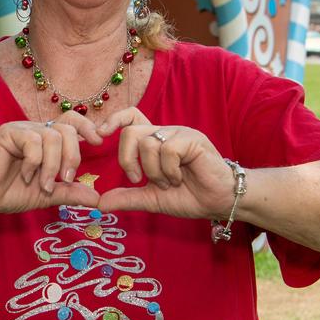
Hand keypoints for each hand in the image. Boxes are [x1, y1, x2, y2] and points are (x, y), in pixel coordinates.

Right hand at [0, 112, 102, 216]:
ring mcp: (21, 130)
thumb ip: (70, 193)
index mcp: (46, 140)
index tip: (99, 142)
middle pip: (67, 129)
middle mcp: (35, 130)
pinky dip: (34, 163)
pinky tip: (25, 175)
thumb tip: (97, 199)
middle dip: (72, 155)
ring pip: (52, 137)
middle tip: (66, 178)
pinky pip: (33, 142)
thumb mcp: (48, 195)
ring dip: (52, 166)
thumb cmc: (10, 193)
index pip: (72, 121)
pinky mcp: (8, 133)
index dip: (87, 128)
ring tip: (44, 185)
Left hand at [96, 107, 234, 218]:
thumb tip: (100, 203)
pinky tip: (180, 178)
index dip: (113, 120)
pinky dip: (169, 170)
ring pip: (148, 143)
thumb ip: (127, 198)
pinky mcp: (193, 139)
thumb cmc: (190, 196)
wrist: (219, 202)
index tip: (99, 135)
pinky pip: (168, 150)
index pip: (130, 116)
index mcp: (155, 141)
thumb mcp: (152, 199)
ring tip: (169, 182)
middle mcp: (165, 133)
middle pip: (130, 131)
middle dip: (127, 159)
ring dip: (154, 172)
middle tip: (137, 179)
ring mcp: (179, 134)